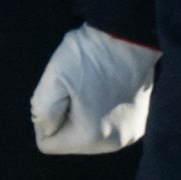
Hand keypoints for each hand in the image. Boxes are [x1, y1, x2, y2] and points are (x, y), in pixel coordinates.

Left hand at [30, 26, 158, 156]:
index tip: (58, 93)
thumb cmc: (89, 55)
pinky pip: (106, 128)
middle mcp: (114, 143)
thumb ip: (42, 111)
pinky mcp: (138, 125)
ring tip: (92, 87)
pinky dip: (101, 112)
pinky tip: (106, 90)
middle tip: (76, 88)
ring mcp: (129, 135)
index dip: (44, 118)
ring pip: (87, 135)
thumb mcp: (54, 78)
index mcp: (91, 137)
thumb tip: (47, 129)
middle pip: (69, 141)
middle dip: (65, 118)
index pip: (48, 143)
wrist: (128, 36)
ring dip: (83, 115)